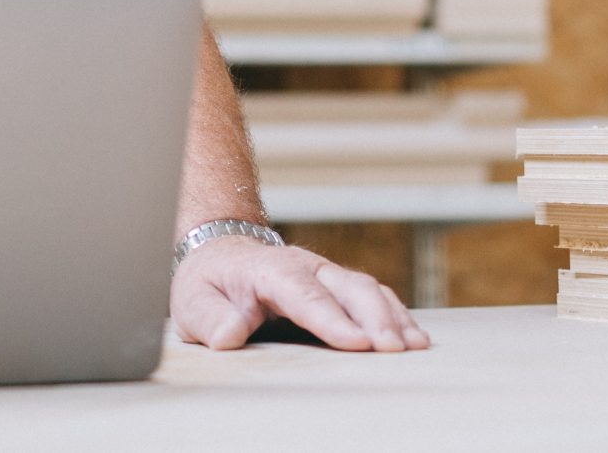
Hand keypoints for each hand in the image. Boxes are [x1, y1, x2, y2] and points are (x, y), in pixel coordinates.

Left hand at [170, 237, 429, 352]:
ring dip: (393, 317)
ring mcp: (325, 273)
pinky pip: (374, 296)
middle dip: (374, 318)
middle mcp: (304, 266)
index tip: (356, 342)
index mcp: (267, 269)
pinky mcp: (338, 287)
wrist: (221, 256)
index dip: (331, 318)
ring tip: (415, 347)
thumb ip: (211, 318)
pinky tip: (414, 338)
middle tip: (394, 350)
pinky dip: (396, 315)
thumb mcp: (193, 302)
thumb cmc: (209, 284)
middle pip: (346, 287)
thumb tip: (230, 334)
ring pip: (366, 289)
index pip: (302, 293)